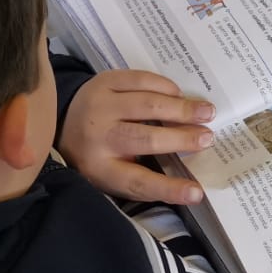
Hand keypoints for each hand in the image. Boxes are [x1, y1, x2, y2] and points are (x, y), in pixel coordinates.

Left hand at [57, 71, 214, 205]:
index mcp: (100, 169)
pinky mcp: (103, 81)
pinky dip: (165, 87)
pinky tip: (180, 95)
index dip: (168, 188)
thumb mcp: (115, 175)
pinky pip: (140, 80)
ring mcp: (99, 105)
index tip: (196, 192)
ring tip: (207, 112)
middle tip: (208, 137)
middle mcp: (97, 137)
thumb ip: (146, 178)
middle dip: (181, 139)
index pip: (137, 182)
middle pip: (145, 139)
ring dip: (181, 109)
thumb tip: (193, 184)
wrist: (63, 122)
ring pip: (146, 105)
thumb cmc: (99, 156)